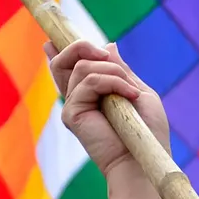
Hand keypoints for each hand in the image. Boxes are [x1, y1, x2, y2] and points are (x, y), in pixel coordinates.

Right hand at [45, 40, 168, 177]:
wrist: (144, 158)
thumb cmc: (147, 131)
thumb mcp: (137, 91)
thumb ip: (120, 70)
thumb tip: (108, 45)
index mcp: (92, 93)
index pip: (68, 67)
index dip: (60, 50)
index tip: (51, 39)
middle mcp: (78, 98)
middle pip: (64, 60)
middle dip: (84, 47)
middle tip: (109, 58)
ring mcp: (73, 105)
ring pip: (82, 66)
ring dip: (114, 73)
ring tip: (131, 93)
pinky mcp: (72, 114)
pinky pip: (90, 82)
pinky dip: (114, 84)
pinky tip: (130, 98)